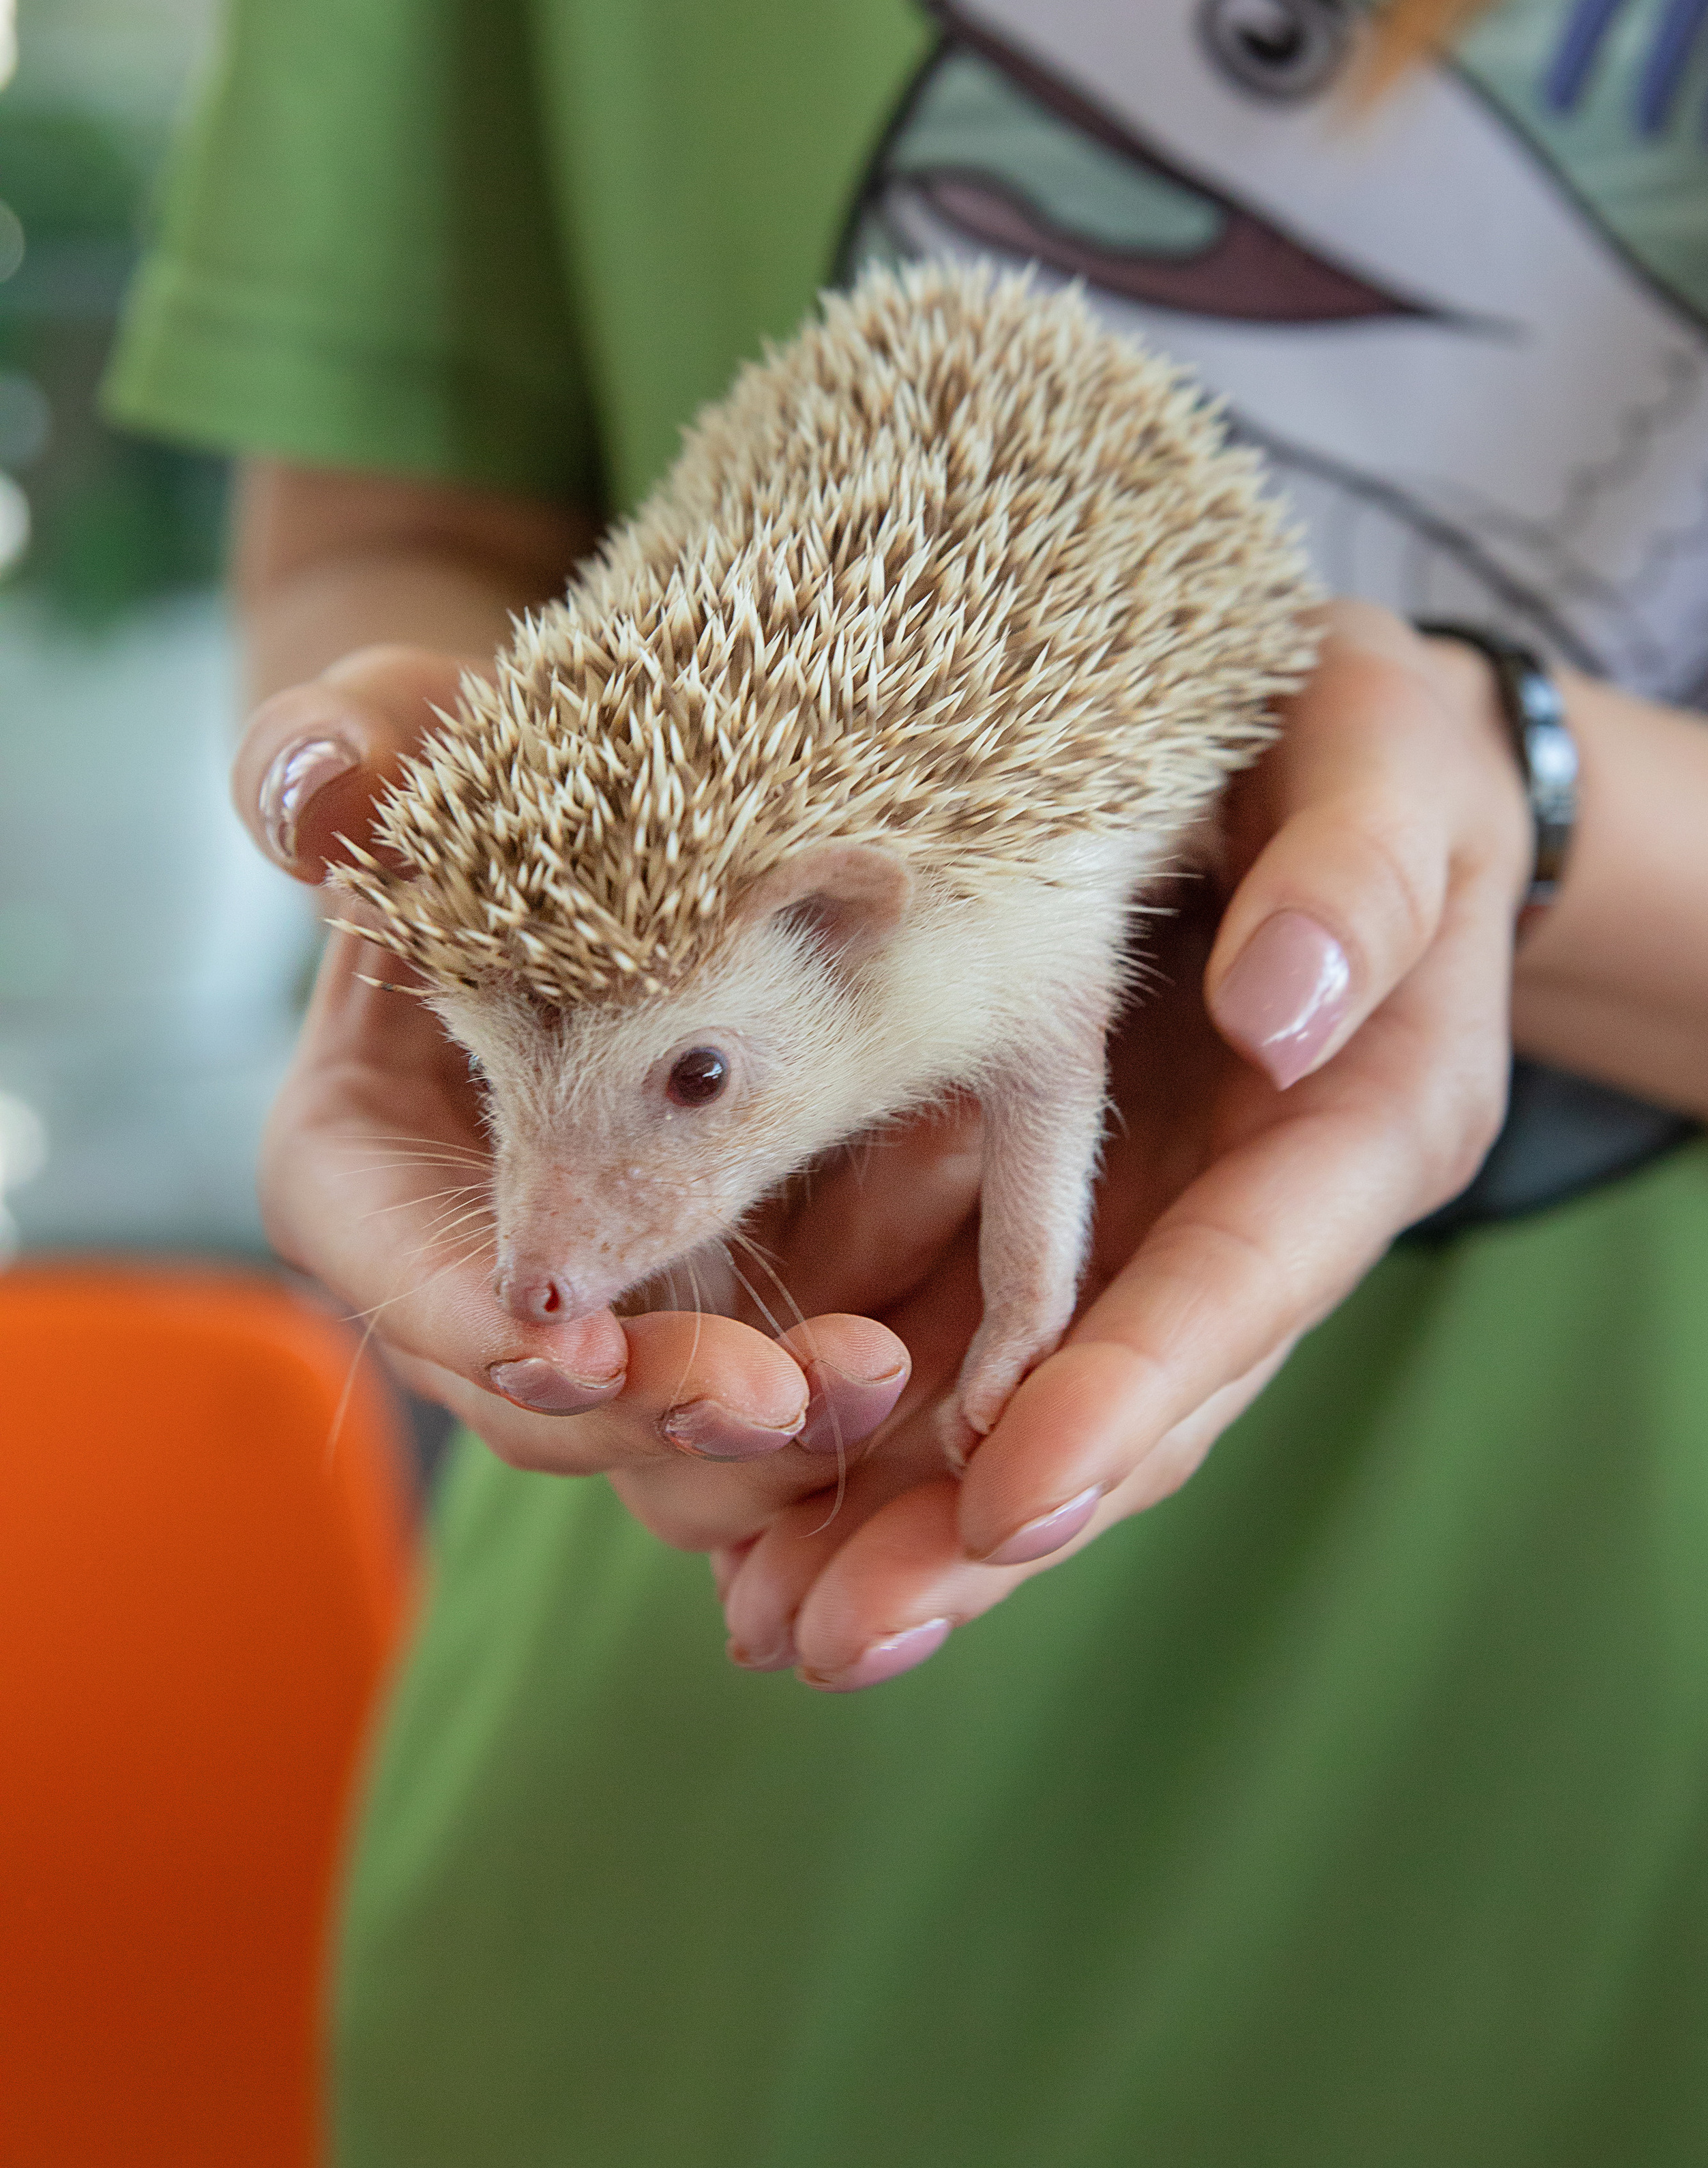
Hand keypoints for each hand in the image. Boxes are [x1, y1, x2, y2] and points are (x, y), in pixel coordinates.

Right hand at [235, 644, 923, 1526]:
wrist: (594, 817)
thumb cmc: (469, 774)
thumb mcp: (398, 740)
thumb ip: (331, 758)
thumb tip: (309, 791)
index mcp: (365, 1182)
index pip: (414, 1296)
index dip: (490, 1336)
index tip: (581, 1342)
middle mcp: (477, 1267)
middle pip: (563, 1405)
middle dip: (668, 1415)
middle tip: (786, 1395)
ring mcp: (606, 1287)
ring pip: (682, 1427)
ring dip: (785, 1417)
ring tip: (883, 1365)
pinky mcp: (722, 1273)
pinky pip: (785, 1359)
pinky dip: (860, 1334)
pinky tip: (939, 1256)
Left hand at [715, 600, 1535, 1687]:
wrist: (1300, 743)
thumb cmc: (1362, 740)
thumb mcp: (1385, 762)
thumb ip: (1354, 881)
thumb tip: (1286, 1013)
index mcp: (1361, 1127)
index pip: (1242, 1279)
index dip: (1134, 1393)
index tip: (1017, 1499)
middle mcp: (1245, 1209)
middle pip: (1123, 1397)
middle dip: (983, 1527)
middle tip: (839, 1633)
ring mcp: (1142, 1216)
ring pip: (1020, 1391)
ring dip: (894, 1509)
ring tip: (761, 1612)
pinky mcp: (1049, 1194)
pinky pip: (952, 1313)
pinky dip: (855, 1400)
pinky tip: (733, 1475)